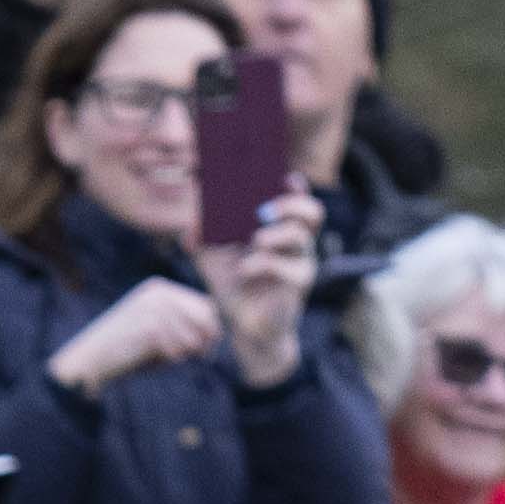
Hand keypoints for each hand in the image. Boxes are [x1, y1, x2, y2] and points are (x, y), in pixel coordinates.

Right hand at [47, 279, 223, 397]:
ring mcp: (155, 310)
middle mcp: (160, 294)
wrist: (90, 358)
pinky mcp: (151, 329)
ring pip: (195, 337)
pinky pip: (179, 351)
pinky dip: (170, 360)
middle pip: (206, 318)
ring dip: (184, 354)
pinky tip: (151, 359)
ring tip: (160, 357)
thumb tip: (216, 334)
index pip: (205, 304)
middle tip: (202, 359)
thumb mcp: (154, 329)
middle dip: (208, 341)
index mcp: (160, 289)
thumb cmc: (124, 350)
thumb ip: (181, 325)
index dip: (212, 329)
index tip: (207, 351)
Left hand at [200, 186, 321, 387]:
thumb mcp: (212, 258)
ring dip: (275, 234)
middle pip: (312, 212)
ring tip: (255, 240)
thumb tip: (191, 226)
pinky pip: (286, 269)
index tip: (282, 177)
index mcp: (279, 226)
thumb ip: (201, 238)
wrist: (244, 326)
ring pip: (300, 237)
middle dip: (290, 204)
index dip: (295, 186)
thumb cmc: (234, 285)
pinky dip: (262, 265)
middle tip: (263, 210)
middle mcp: (296, 240)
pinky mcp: (298, 285)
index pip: (297, 198)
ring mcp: (301, 262)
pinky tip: (244, 271)